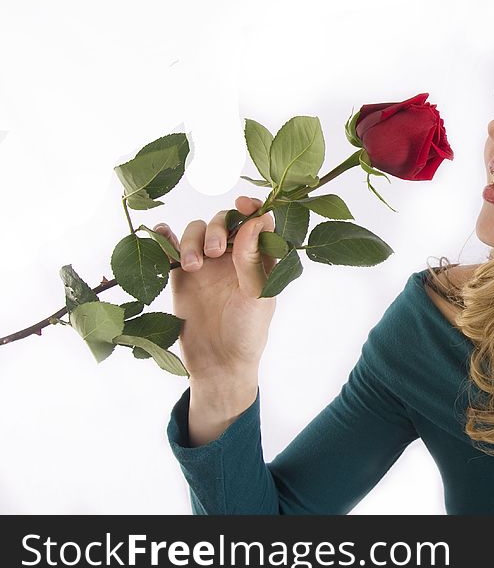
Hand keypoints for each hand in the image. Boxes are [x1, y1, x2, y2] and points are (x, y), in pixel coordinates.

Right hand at [153, 196, 277, 386]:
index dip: (251, 209)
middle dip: (217, 228)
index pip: (258, 223)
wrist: (217, 363)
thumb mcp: (256, 295)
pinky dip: (165, 237)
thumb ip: (252, 259)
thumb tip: (255, 220)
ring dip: (192, 240)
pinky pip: (171, 247)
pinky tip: (161, 235)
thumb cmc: (247, 332)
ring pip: (196, 231)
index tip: (242, 205)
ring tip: (193, 266)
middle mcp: (233, 256)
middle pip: (223, 222)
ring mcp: (206, 264)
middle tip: (214, 252)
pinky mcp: (181, 274)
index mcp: (259, 258)